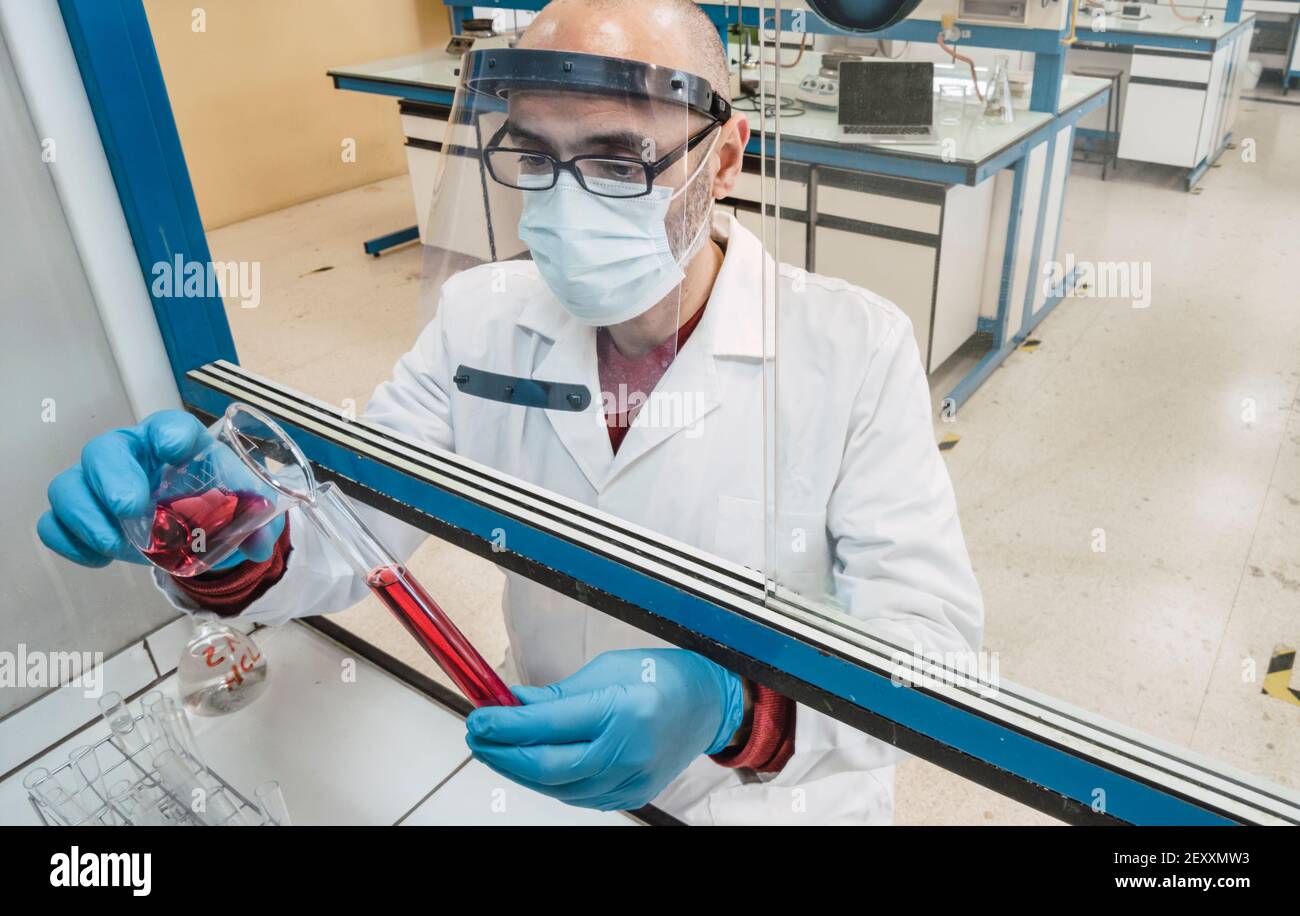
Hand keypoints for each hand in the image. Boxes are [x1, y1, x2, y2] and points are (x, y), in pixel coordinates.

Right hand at [37, 410, 281, 570]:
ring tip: (117, 546)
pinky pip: (54, 524)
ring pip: (68, 486)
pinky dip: (71, 543)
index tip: (176, 448)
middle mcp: (130, 455)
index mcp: (174, 443)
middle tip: (130, 509)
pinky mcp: (81, 515)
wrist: (191, 523)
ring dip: (88, 518)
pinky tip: (101, 557)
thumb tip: (258, 544)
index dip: (170, 433)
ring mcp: (98, 484)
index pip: (169, 426)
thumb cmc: (210, 498)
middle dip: (113, 479)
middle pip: (105, 450)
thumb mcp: (241, 506)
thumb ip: (256, 521)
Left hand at [465, 648, 745, 810]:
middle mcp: (627, 751)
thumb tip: (511, 702)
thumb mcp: (606, 670)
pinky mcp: (629, 795)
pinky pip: (576, 795)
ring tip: (496, 748)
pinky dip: (547, 781)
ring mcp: (630, 780)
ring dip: (519, 769)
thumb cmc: (662, 679)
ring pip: (557, 787)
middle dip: (503, 753)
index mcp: (621, 710)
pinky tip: (530, 764)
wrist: (707, 707)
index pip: (548, 725)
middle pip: (547, 766)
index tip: (480, 716)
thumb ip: (556, 693)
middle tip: (478, 736)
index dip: (506, 724)